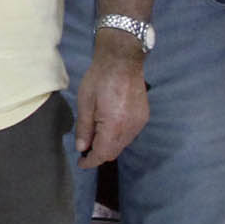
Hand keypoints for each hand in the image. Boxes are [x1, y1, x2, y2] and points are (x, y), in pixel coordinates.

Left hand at [75, 36, 148, 164]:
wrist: (122, 60)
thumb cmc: (100, 78)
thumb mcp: (85, 103)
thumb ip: (84, 128)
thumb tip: (82, 148)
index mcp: (114, 126)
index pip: (102, 154)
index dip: (90, 161)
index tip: (81, 163)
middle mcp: (130, 128)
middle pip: (113, 152)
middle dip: (99, 153)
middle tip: (86, 147)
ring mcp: (139, 122)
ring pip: (122, 144)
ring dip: (109, 144)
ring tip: (96, 133)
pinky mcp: (143, 116)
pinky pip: (130, 134)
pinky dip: (118, 136)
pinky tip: (109, 125)